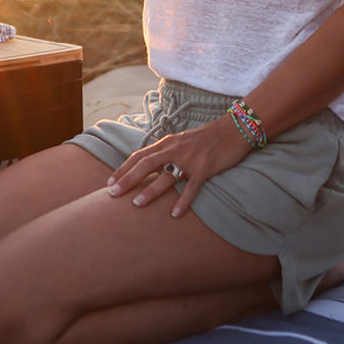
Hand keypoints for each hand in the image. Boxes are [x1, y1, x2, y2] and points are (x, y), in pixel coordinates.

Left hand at [106, 115, 252, 217]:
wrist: (233, 129)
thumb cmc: (206, 138)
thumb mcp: (181, 141)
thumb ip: (165, 152)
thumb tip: (148, 166)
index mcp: (167, 143)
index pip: (139, 156)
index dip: (123, 169)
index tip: (109, 182)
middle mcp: (175, 149)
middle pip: (145, 165)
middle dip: (128, 179)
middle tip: (113, 194)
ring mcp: (190, 159)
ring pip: (166, 177)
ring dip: (150, 191)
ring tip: (136, 204)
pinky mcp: (205, 168)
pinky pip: (191, 187)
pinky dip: (183, 201)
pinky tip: (175, 214)